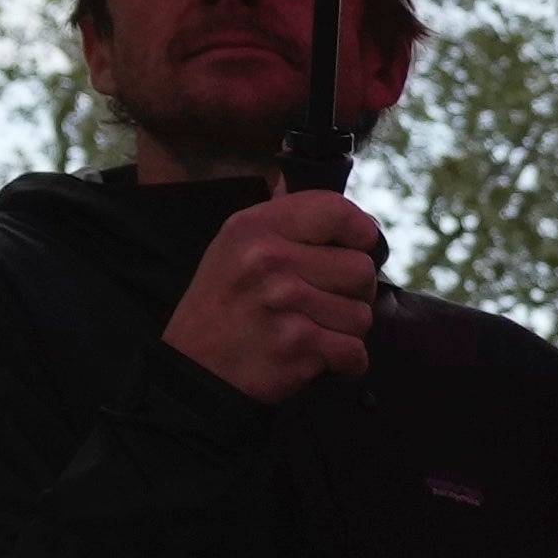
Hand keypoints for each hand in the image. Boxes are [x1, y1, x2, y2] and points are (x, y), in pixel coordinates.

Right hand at [165, 187, 388, 401]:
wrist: (194, 369)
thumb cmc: (222, 306)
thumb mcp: (233, 247)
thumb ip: (278, 219)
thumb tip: (307, 187)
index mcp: (255, 227)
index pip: (336, 210)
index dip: (359, 232)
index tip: (357, 247)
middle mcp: (270, 260)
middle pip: (361, 269)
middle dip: (352, 292)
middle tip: (321, 302)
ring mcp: (285, 303)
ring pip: (362, 314)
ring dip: (345, 330)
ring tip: (310, 330)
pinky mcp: (298, 345)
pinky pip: (355, 352)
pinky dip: (345, 363)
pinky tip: (318, 357)